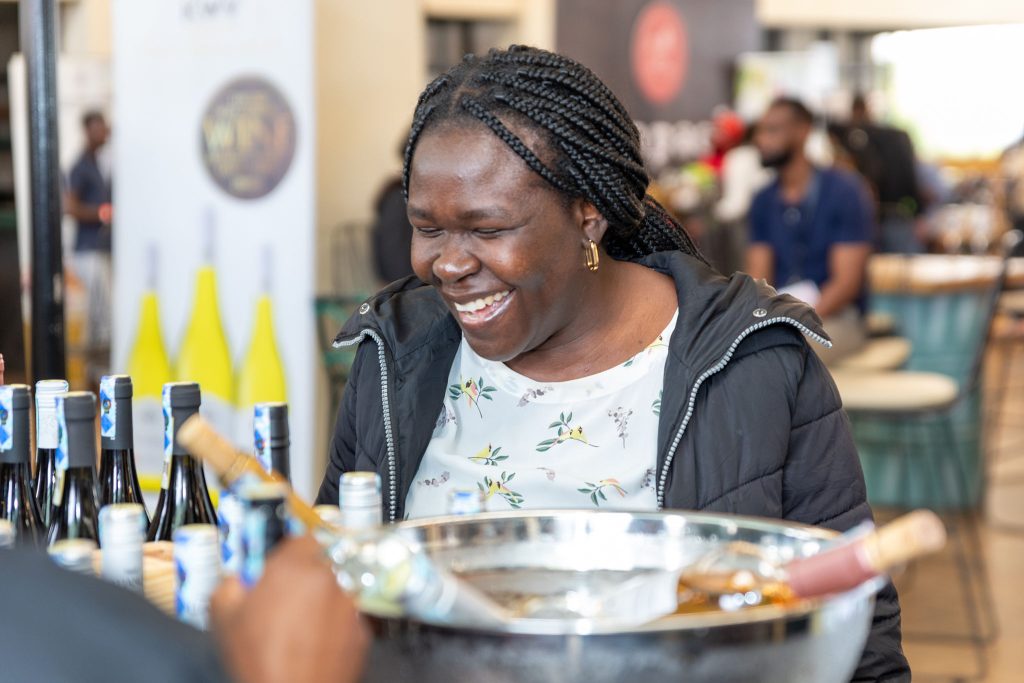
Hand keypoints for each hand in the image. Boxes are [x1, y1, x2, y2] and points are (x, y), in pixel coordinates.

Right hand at [210, 535, 368, 682]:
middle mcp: (328, 579)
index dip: (290, 552)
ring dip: (320, 600)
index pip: (301, 538)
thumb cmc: (259, 661)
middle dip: (304, 577)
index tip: (281, 564)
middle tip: (285, 600)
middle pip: (319, 564)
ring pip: (335, 590)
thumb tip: (236, 578)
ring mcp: (350, 604)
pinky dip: (334, 624)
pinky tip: (314, 641)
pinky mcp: (362, 629)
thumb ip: (229, 583)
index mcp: (294, 567)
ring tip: (298, 627)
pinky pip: (347, 616)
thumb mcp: (223, 617)